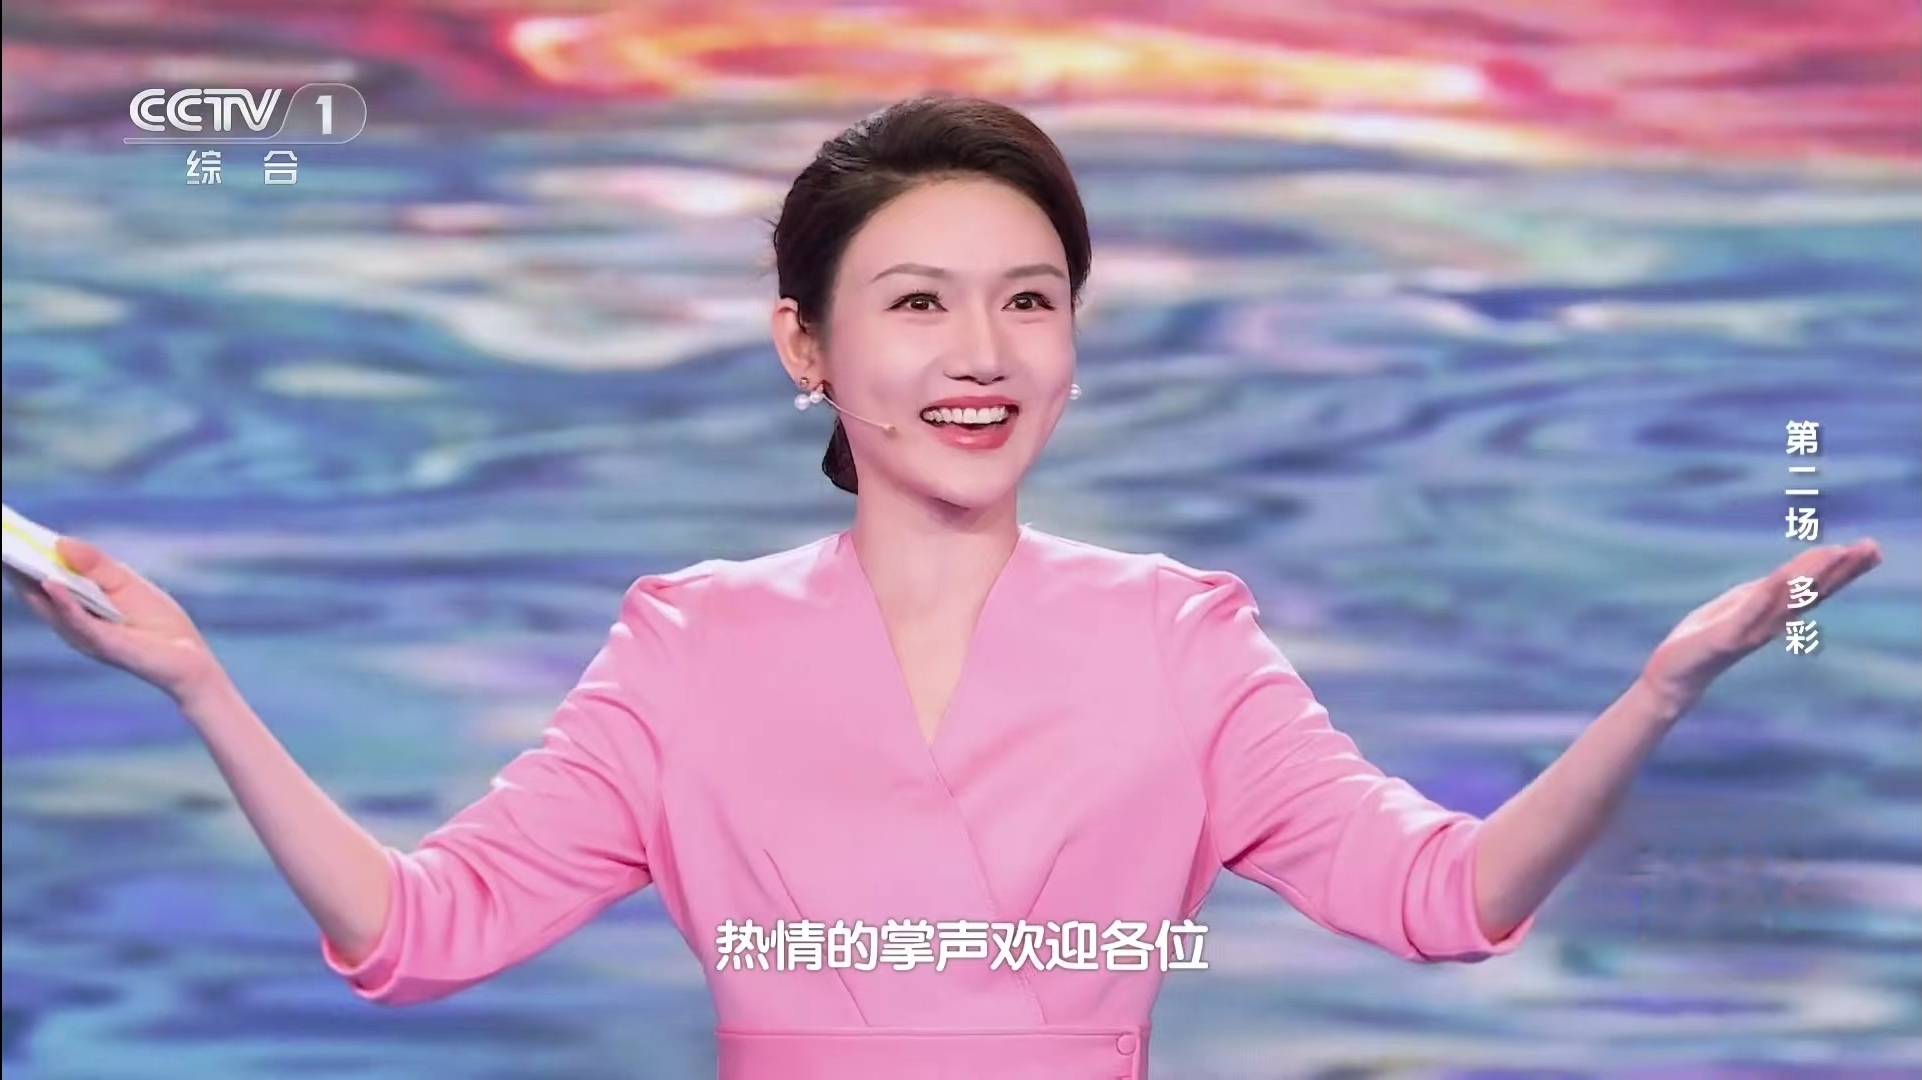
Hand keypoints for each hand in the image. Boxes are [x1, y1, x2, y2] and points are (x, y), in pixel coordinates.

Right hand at [4, 536, 223, 703]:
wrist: (190, 657)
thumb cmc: (159, 622)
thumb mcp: (127, 584)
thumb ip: (96, 565)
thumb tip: (60, 542)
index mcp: (77, 608)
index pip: (44, 579)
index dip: (25, 557)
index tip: (8, 534)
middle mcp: (72, 624)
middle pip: (37, 594)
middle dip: (17, 569)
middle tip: (1, 544)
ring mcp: (85, 636)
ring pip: (50, 608)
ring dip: (30, 582)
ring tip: (11, 557)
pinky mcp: (103, 645)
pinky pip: (78, 621)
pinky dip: (63, 602)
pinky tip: (50, 583)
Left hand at [1638, 538, 1883, 713]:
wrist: (1673, 674)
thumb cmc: (1705, 637)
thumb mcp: (1739, 606)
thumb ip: (1765, 591)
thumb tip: (1792, 572)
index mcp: (1773, 613)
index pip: (1815, 588)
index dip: (1843, 569)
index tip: (1870, 548)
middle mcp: (1770, 623)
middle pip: (1812, 593)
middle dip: (1841, 570)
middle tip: (1871, 547)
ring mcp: (1750, 631)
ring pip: (1786, 601)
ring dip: (1811, 576)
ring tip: (1835, 552)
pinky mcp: (1724, 639)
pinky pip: (1748, 614)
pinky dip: (1764, 595)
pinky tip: (1780, 576)